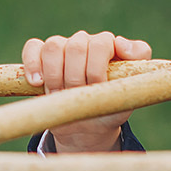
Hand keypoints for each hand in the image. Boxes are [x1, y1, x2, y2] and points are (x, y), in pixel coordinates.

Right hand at [23, 31, 152, 152]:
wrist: (86, 128)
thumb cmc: (108, 108)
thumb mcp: (128, 95)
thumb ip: (138, 68)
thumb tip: (122, 45)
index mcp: (110, 47)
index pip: (102, 42)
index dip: (97, 66)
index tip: (97, 86)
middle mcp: (87, 42)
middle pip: (76, 45)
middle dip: (76, 76)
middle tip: (77, 96)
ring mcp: (64, 47)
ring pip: (54, 46)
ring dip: (54, 75)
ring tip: (58, 94)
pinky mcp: (42, 57)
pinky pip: (33, 47)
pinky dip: (32, 63)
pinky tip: (37, 82)